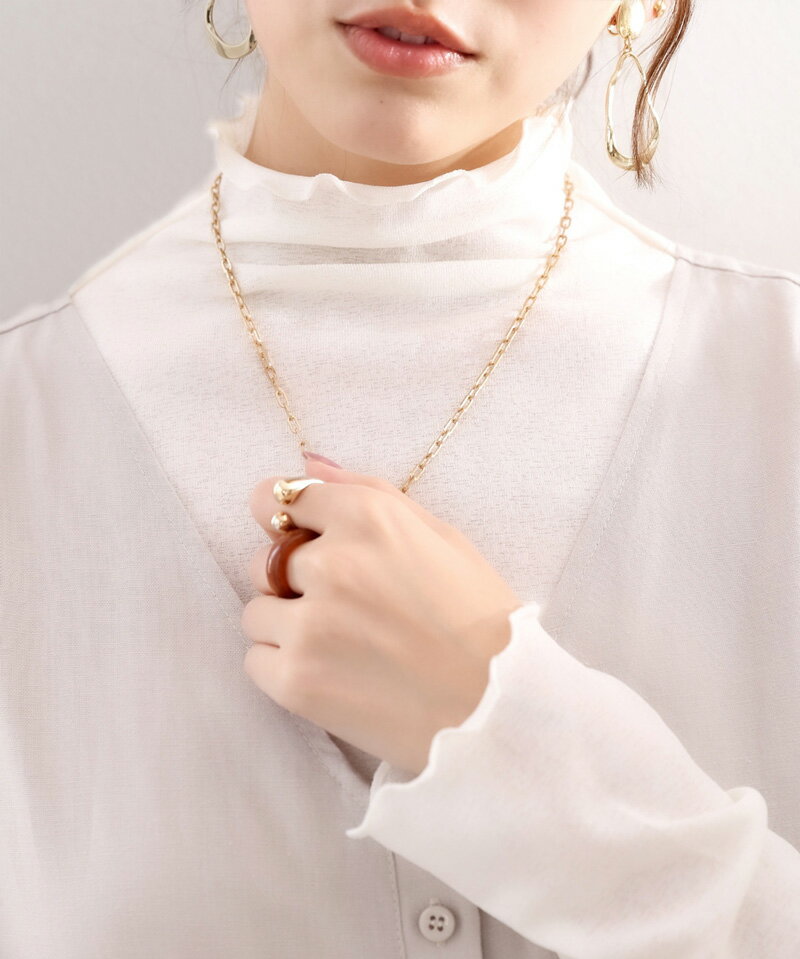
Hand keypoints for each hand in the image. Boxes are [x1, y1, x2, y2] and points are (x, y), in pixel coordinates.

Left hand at [242, 456, 523, 776]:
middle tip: (340, 607)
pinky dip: (284, 669)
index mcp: (368, 518)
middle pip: (262, 560)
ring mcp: (310, 626)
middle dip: (290, 580)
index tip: (297, 539)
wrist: (500, 708)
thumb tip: (306, 464)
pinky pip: (256, 661)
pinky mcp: (297, 682)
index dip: (285, 521)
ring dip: (286, 626)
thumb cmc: (480, 616)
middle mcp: (332, 564)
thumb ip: (368, 491)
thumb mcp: (440, 535)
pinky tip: (331, 675)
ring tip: (339, 646)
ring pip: (256, 613)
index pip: (279, 499)